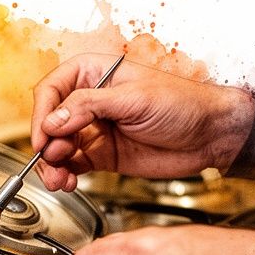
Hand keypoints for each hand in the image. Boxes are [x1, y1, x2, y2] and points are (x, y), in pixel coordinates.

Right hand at [31, 53, 254, 190]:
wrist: (211, 134)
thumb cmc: (183, 103)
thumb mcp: (134, 99)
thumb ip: (90, 107)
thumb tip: (54, 120)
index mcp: (93, 73)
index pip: (52, 90)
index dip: (42, 114)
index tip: (44, 136)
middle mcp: (88, 101)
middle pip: (50, 121)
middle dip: (46, 144)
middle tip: (52, 161)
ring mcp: (94, 129)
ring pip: (57, 147)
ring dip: (51, 165)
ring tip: (58, 179)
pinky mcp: (101, 155)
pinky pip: (72, 165)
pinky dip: (65, 175)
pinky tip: (67, 182)